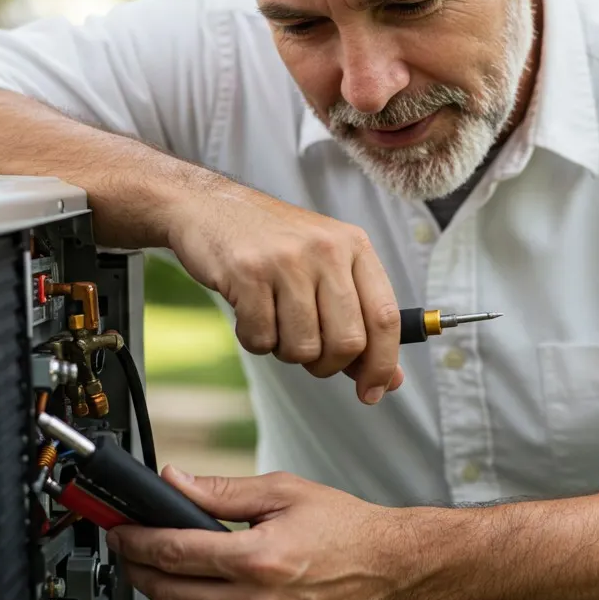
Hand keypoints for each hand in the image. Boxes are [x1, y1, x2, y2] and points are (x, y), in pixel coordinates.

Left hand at [108, 466, 416, 599]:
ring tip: (156, 565)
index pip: (175, 553)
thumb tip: (175, 481)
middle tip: (128, 547)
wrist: (389, 568)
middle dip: (138, 568)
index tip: (121, 530)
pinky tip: (197, 586)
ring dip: (162, 592)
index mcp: (260, 560)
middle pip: (169, 593)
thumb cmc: (344, 527)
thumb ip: (221, 491)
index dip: (137, 541)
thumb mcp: (282, 492)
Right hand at [166, 176, 404, 403]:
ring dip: (287, 351)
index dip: (382, 364)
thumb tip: (390, 380)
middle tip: (308, 352)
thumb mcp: (324, 269)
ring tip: (274, 321)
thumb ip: (358, 320)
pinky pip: (262, 340)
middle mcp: (327, 250)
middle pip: (348, 342)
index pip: (385, 317)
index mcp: (354, 246)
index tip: (372, 392)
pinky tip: (248, 312)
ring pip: (304, 348)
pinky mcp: (247, 273)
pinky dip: (255, 340)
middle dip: (328, 364)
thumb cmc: (273, 246)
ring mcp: (287, 260)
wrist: (208, 208)